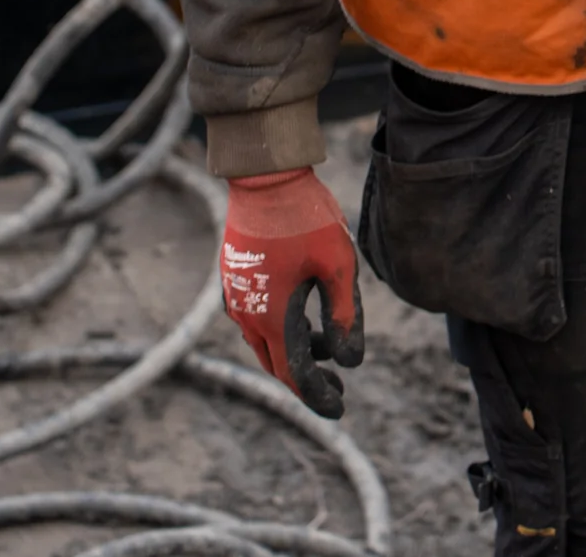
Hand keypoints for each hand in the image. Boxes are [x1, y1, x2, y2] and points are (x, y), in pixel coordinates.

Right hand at [220, 167, 364, 417]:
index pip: (295, 374)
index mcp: (273, 316)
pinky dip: (281, 330)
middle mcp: (247, 314)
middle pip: (277, 363)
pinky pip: (256, 320)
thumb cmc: (307, 218)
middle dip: (309, 379)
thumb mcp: (338, 266)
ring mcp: (236, 297)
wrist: (265, 178)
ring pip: (265, 341)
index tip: (340, 408)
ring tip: (329, 345)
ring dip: (296, 351)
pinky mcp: (235, 280)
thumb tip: (350, 362)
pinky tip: (303, 318)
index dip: (318, 396)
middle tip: (338, 386)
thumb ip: (345, 316)